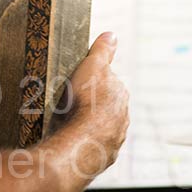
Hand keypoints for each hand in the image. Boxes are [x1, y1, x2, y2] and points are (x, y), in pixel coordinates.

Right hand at [58, 31, 128, 172]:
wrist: (80, 143)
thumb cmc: (85, 102)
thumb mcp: (92, 66)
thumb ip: (102, 51)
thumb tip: (112, 34)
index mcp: (121, 94)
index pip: (109, 82)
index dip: (92, 81)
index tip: (78, 83)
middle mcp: (123, 116)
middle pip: (107, 106)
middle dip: (93, 105)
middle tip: (70, 103)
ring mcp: (115, 138)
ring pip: (103, 127)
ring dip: (90, 125)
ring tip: (68, 124)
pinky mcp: (105, 156)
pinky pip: (95, 146)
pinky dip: (86, 142)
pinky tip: (72, 141)